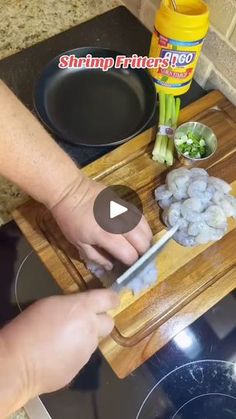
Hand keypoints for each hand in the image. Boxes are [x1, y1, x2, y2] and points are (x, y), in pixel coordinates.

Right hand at [1, 289, 118, 397]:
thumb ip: (72, 304)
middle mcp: (91, 329)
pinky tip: (57, 355)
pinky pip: (82, 357)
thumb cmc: (30, 326)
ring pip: (94, 341)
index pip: (110, 299)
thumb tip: (79, 309)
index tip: (110, 300)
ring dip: (84, 338)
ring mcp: (88, 351)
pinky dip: (74, 354)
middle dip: (100, 321)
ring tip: (62, 341)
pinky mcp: (81, 368)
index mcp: (84, 308)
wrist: (19, 363)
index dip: (112, 299)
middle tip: (84, 322)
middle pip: (109, 323)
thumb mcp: (50, 304)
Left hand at [51, 175, 152, 269]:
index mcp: (106, 236)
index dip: (131, 264)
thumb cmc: (71, 219)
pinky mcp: (125, 203)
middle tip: (135, 257)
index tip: (127, 266)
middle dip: (141, 253)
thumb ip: (97, 257)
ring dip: (145, 240)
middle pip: (143, 243)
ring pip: (146, 229)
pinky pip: (141, 217)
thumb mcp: (78, 243)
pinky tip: (138, 232)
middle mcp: (120, 223)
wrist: (69, 191)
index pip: (130, 255)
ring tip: (139, 246)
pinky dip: (143, 227)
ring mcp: (125, 211)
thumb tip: (112, 266)